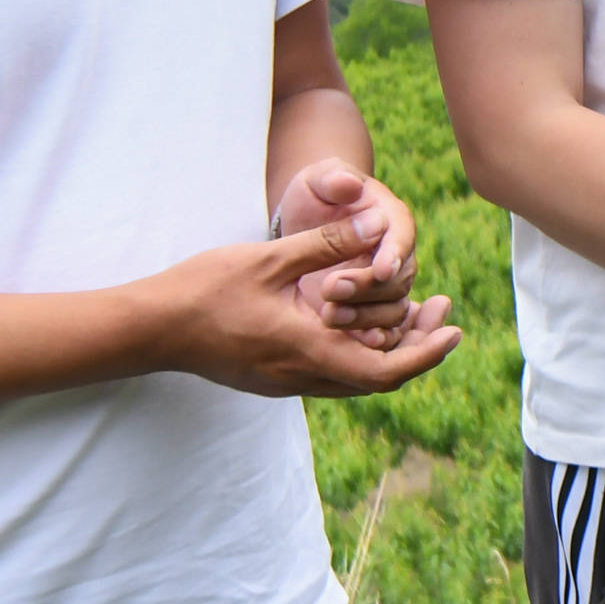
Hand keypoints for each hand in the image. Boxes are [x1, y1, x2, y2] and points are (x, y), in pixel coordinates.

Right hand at [158, 222, 459, 401]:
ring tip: (410, 310)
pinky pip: (328, 372)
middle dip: (417, 346)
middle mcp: (300, 377)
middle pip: (377, 377)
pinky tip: (358, 319)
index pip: (386, 370)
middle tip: (440, 307)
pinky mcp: (269, 377)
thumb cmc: (204, 289)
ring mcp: (283, 382)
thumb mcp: (270, 259)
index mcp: (307, 351)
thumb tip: (378, 221)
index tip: (455, 329)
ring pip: (353, 377)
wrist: (149, 329)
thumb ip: (326, 243)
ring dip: (387, 348)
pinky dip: (356, 350)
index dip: (427, 353)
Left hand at [274, 158, 423, 349]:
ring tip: (327, 315)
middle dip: (367, 288)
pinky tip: (349, 347)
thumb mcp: (317, 180)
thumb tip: (348, 185)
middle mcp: (396, 257)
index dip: (394, 254)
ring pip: (391, 311)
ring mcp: (384, 289)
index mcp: (391, 220)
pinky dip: (369, 342)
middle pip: (397, 280)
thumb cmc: (316, 194)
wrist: (307, 222)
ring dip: (364, 317)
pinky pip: (381, 333)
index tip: (380, 268)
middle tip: (329, 287)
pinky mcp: (368, 313)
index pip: (401, 236)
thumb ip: (332, 180)